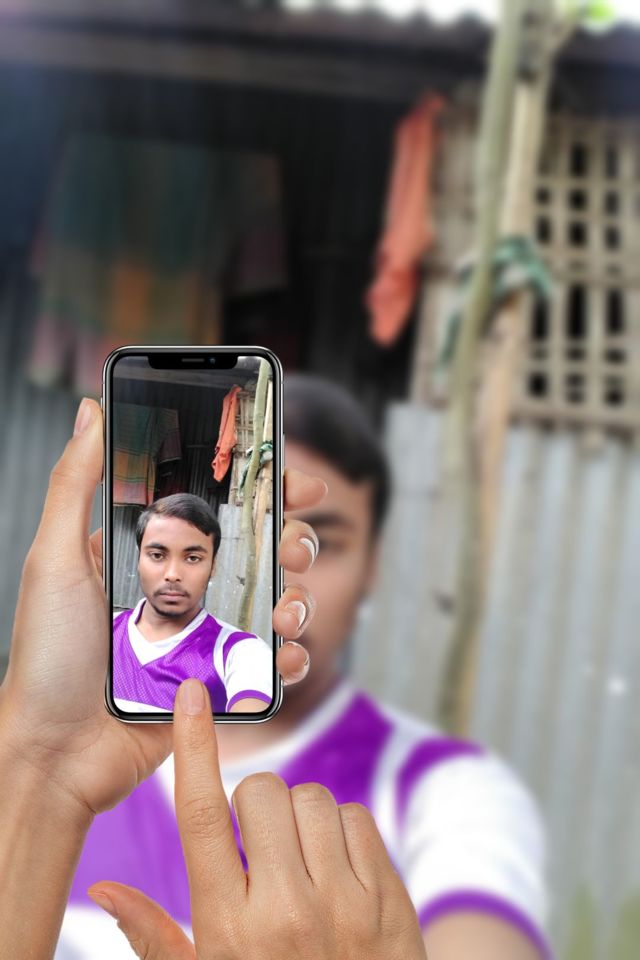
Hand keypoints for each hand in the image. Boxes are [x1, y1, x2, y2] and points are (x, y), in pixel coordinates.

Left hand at [0, 397, 325, 820]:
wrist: (54, 754)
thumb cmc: (47, 655)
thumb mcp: (54, 558)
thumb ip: (76, 482)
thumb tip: (91, 409)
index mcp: (154, 554)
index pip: (219, 509)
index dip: (263, 490)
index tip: (293, 480)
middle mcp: (188, 590)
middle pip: (262, 552)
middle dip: (292, 542)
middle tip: (292, 548)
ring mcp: (207, 637)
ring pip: (278, 603)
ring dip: (300, 599)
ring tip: (287, 611)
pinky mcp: (219, 683)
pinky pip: (272, 663)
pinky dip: (293, 657)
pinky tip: (286, 655)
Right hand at [88, 678, 428, 959]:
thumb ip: (154, 935)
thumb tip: (104, 886)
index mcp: (229, 929)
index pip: (202, 818)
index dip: (193, 748)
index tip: (190, 697)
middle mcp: (287, 911)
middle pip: (262, 792)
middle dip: (254, 803)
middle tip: (257, 843)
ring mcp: (346, 904)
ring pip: (313, 798)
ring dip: (299, 815)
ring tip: (297, 859)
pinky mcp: (389, 899)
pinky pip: (358, 818)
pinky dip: (341, 830)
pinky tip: (334, 869)